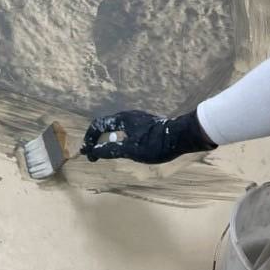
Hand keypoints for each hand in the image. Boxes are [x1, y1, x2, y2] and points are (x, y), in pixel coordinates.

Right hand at [81, 109, 212, 163]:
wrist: (182, 136)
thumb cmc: (155, 143)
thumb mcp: (131, 150)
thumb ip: (111, 150)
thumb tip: (93, 150)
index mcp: (121, 119)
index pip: (98, 125)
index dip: (90, 138)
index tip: (87, 152)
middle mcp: (127, 116)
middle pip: (106, 125)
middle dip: (98, 139)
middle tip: (95, 153)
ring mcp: (138, 118)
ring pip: (116, 127)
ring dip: (108, 139)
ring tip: (108, 152)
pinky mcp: (146, 123)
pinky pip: (125, 129)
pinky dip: (118, 138)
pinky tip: (125, 147)